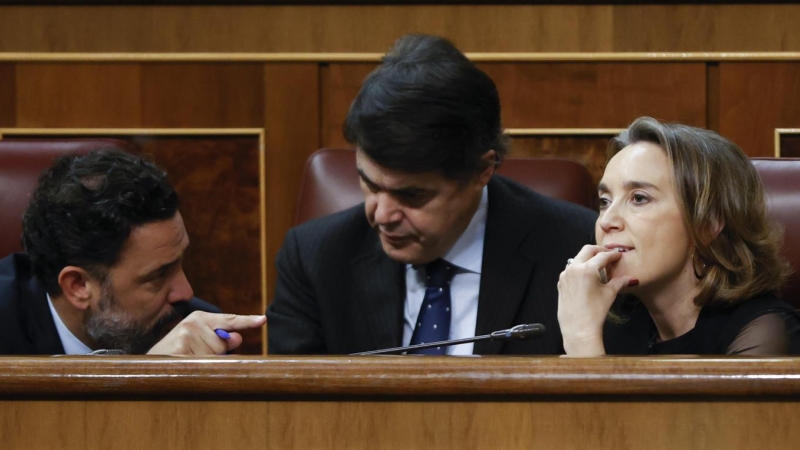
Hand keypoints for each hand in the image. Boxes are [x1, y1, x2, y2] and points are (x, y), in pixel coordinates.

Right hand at [146, 312, 266, 354]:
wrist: (147, 363)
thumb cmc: (177, 354)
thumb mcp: (199, 343)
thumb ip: (220, 340)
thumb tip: (236, 337)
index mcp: (200, 318)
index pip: (230, 320)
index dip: (247, 321)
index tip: (263, 320)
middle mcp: (194, 323)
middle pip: (224, 345)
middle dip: (215, 355)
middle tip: (193, 357)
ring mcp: (186, 335)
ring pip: (215, 356)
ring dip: (204, 364)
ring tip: (185, 362)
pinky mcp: (179, 348)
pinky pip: (203, 364)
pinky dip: (197, 369)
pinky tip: (183, 366)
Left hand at [557, 245, 635, 356]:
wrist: (578, 328)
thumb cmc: (595, 312)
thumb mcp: (609, 294)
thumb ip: (619, 282)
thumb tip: (631, 278)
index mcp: (587, 269)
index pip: (602, 256)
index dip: (612, 255)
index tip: (618, 256)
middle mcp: (573, 268)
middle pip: (587, 251)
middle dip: (599, 251)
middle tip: (608, 255)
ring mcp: (565, 275)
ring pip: (577, 258)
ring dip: (588, 258)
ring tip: (598, 265)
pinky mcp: (561, 282)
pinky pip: (570, 269)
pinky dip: (579, 267)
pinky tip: (587, 276)